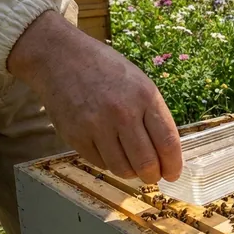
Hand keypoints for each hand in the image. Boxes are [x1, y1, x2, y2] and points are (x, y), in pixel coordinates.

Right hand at [8, 11, 181, 183]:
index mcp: (146, 97)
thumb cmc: (106, 70)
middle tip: (153, 175)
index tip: (173, 174)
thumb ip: (154, 114)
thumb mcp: (140, 83)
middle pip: (147, 162)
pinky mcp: (75, 136)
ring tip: (132, 165)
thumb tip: (166, 151)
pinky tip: (110, 152)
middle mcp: (123, 113)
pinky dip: (109, 163)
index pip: (168, 142)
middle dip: (153, 175)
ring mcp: (97, 126)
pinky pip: (101, 163)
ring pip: (123, 169)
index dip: (173, 165)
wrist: (60, 58)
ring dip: (132, 173)